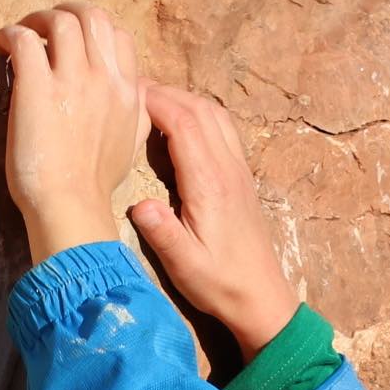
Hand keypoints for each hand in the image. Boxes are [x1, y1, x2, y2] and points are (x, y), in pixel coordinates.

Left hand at [0, 4, 148, 265]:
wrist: (71, 207)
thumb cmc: (95, 186)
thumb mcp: (131, 146)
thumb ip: (136, 114)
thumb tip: (138, 92)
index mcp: (126, 91)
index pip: (118, 35)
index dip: (95, 30)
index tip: (76, 42)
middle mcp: (103, 78)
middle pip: (92, 16)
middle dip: (67, 12)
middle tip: (46, 27)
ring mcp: (71, 80)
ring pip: (60, 20)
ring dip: (37, 19)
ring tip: (21, 34)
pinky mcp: (37, 87)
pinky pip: (24, 39)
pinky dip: (10, 34)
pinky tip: (1, 46)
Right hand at [128, 85, 299, 360]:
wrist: (261, 297)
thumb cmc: (220, 284)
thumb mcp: (184, 265)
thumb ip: (162, 232)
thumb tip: (139, 205)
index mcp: (209, 183)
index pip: (183, 123)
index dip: (156, 100)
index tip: (128, 93)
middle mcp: (227, 168)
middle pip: (199, 109)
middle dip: (166, 93)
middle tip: (133, 92)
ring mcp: (238, 170)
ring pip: (214, 115)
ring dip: (184, 100)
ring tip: (154, 103)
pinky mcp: (242, 178)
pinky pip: (223, 130)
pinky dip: (200, 115)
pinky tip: (182, 126)